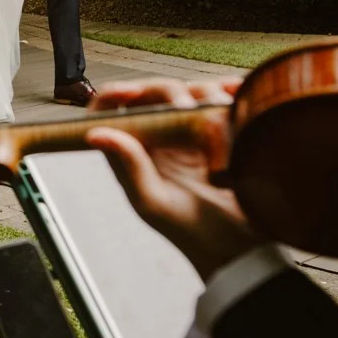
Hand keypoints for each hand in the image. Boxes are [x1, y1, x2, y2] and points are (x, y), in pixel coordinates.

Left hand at [83, 77, 264, 279]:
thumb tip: (95, 133)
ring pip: (192, 93)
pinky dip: (230, 91)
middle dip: (172, 93)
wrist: (242, 246)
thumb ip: (128, 165)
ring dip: (207, 98)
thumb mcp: (154, 203)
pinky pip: (223, 100)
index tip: (133, 91)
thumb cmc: (193, 232)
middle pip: (154, 94)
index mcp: (133, 153)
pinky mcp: (223, 132)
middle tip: (190, 110)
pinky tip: (238, 91)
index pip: (111, 111)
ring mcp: (191, 133)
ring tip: (222, 123)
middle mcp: (159, 139)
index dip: (115, 95)